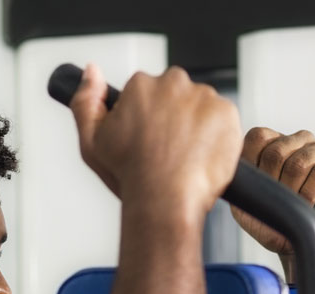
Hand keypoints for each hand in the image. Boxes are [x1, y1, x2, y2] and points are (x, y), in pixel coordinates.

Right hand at [70, 64, 241, 224]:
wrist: (166, 201)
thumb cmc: (130, 176)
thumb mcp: (91, 140)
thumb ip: (86, 100)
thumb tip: (91, 71)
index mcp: (141, 85)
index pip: (148, 92)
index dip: (148, 119)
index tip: (149, 139)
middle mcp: (174, 83)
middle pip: (177, 95)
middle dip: (174, 117)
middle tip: (169, 149)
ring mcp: (204, 97)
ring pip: (201, 107)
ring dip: (197, 126)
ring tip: (186, 157)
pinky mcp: (227, 113)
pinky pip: (224, 120)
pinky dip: (218, 136)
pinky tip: (203, 157)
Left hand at [233, 128, 314, 286]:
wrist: (304, 247)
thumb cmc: (277, 225)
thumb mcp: (248, 205)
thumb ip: (240, 182)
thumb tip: (236, 166)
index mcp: (275, 144)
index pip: (259, 137)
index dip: (256, 166)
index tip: (262, 191)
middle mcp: (299, 142)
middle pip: (277, 151)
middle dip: (275, 185)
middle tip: (281, 204)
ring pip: (299, 162)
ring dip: (294, 192)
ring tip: (296, 207)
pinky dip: (311, 194)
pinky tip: (311, 206)